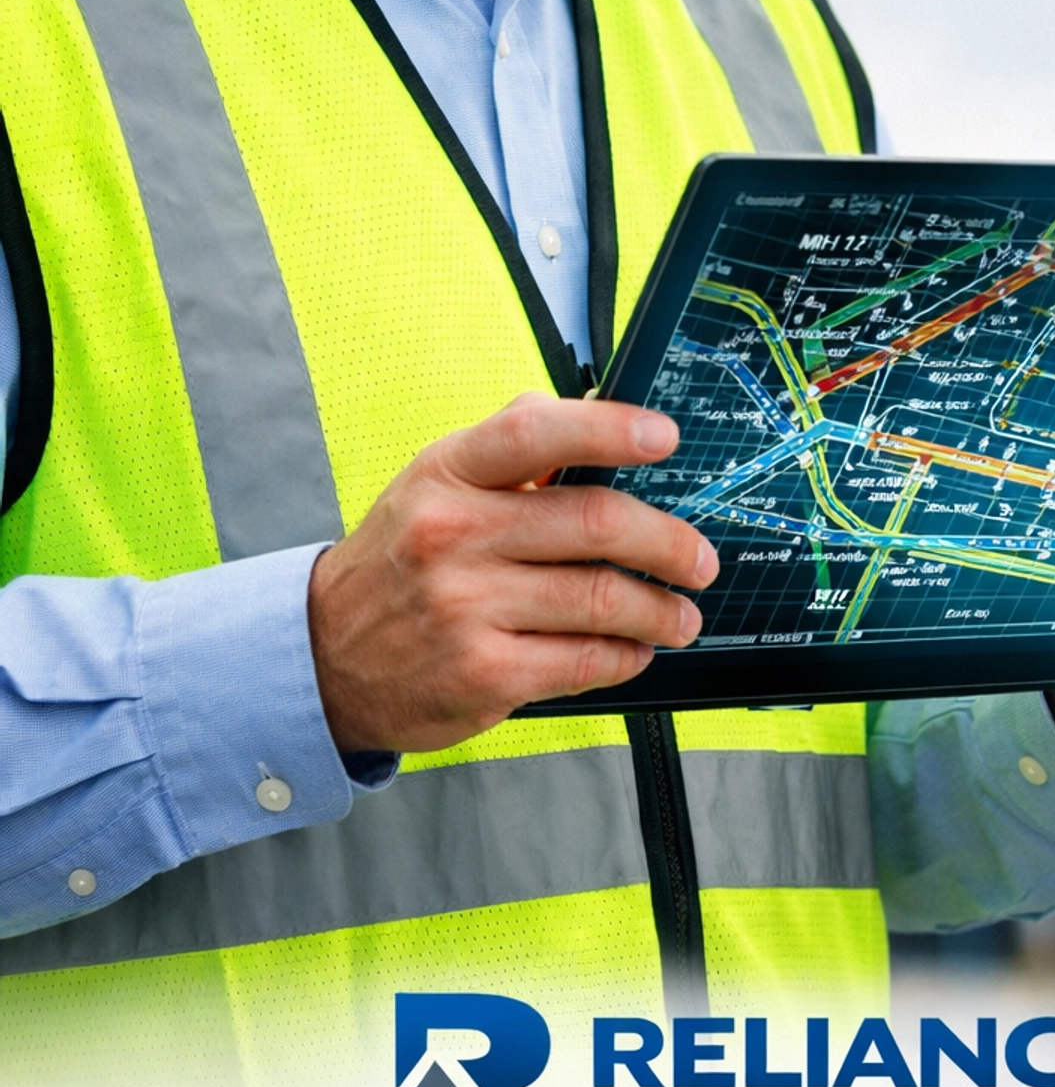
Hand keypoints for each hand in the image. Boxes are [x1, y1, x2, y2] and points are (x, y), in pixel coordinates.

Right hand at [307, 394, 712, 751]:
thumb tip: (598, 412)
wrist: (323, 655)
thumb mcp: (433, 484)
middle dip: (669, 542)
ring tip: (681, 616)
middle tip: (699, 559)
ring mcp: (466, 606)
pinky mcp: (482, 673)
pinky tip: (635, 649)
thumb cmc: (399, 560)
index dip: (611, 429)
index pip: (536, 431)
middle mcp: (454, 534)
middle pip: (596, 522)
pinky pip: (583, 660)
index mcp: (448, 473)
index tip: (665, 437)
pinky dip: (625, 655)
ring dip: (660, 609)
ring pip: (601, 598)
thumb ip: (510, 450)